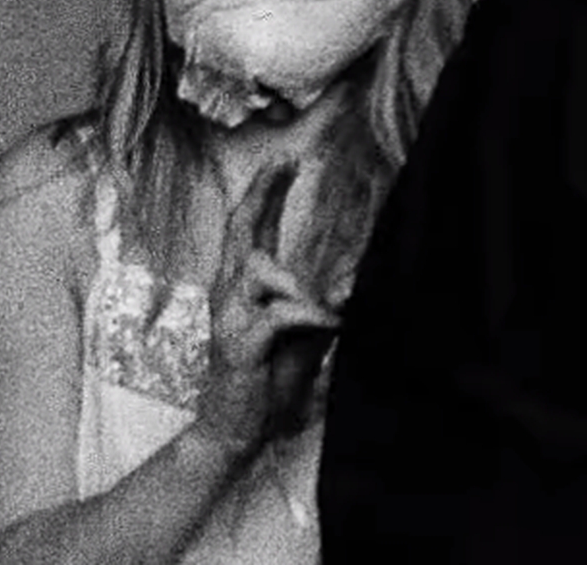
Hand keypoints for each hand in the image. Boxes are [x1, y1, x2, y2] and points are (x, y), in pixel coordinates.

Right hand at [190, 163, 341, 456]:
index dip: (264, 191)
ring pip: (255, 269)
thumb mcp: (305, 335)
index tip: (285, 158)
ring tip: (325, 289)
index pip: (249, 227)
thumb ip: (325, 303)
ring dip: (295, 273)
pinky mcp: (240, 346)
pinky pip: (276, 316)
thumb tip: (357, 277)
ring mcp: (230, 318)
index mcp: (242, 285)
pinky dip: (308, 313)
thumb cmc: (269, 376)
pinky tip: (334, 320)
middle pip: (240, 232)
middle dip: (262, 195)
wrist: (237, 428)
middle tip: (286, 163)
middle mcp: (229, 293)